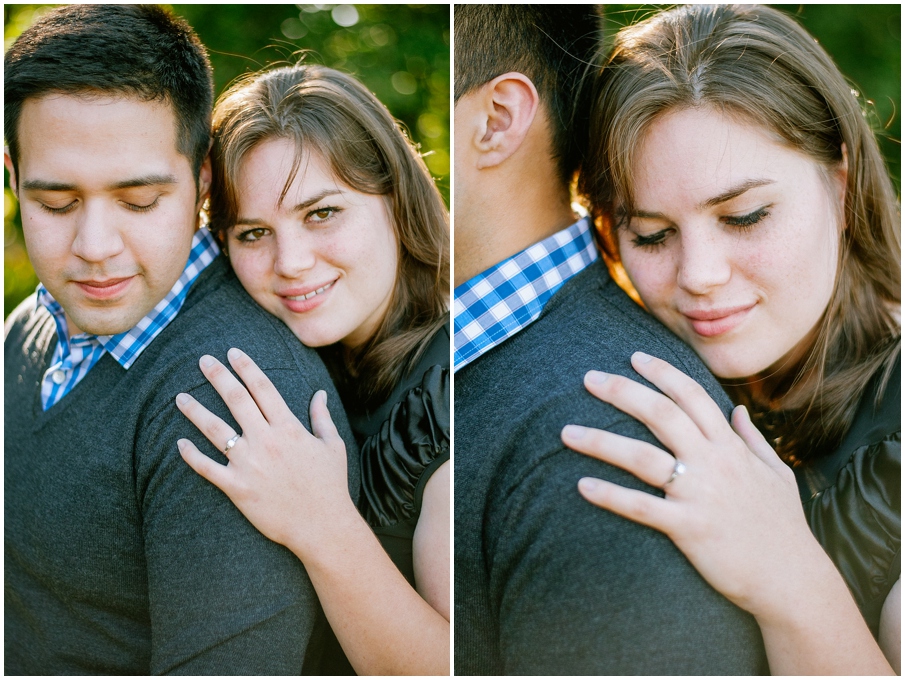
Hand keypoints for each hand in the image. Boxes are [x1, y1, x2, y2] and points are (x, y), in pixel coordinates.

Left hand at [175, 347, 354, 556]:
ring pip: (215, 430)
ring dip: (195, 411)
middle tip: (203, 360)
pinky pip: (207, 468)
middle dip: (218, 376)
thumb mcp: (332, 446)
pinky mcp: (238, 488)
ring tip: (179, 397)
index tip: (232, 352)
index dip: (246, 367)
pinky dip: (191, 456)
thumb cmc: (331, 485)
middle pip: (236, 400)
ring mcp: (250, 464)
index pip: (263, 388)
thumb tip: (320, 394)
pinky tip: (179, 444)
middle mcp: (267, 441)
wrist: (323, 525)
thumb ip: (322, 417)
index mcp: (289, 428)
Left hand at [561, 351, 820, 619]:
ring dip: (600, 442)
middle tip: (588, 378)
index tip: (633, 356)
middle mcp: (714, 464)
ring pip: (642, 458)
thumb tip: (738, 409)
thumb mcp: (777, 473)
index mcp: (731, 447)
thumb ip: (753, 438)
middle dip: (622, 391)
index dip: (662, 372)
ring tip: (566, 433)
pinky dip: (610, 496)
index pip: (692, 395)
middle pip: (661, 415)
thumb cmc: (783, 527)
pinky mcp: (689, 529)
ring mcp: (700, 495)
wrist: (793, 581)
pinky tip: (581, 485)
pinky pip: (642, 508)